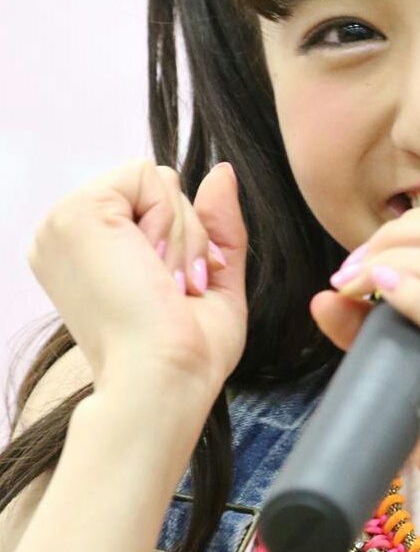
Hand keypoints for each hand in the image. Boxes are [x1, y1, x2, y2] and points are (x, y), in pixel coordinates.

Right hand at [27, 160, 247, 415]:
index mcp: (86, 254)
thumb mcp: (212, 281)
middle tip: (172, 290)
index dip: (186, 242)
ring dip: (182, 238)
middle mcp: (65, 235)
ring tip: (161, 286)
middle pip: (158, 188)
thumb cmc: (187, 354)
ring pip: (159, 181)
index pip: (152, 206)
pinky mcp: (76, 212)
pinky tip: (151, 268)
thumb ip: (215, 224)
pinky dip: (170, 224)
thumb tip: (223, 170)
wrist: (163, 381)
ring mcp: (64, 221)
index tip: (181, 291)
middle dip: (187, 238)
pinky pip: (150, 177)